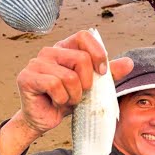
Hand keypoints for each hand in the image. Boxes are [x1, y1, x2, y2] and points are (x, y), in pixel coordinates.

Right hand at [15, 29, 134, 137]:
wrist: (46, 118)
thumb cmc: (69, 98)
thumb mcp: (94, 85)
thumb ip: (110, 73)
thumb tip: (128, 62)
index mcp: (65, 48)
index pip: (84, 36)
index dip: (97, 53)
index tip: (102, 72)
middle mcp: (49, 51)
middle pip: (81, 59)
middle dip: (87, 83)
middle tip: (79, 93)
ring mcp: (36, 63)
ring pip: (69, 76)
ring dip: (74, 95)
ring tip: (67, 99)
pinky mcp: (26, 77)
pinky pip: (55, 86)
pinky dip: (61, 99)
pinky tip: (55, 102)